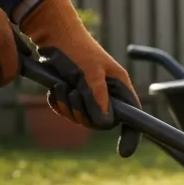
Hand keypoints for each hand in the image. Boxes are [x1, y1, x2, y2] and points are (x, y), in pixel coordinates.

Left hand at [19, 0, 141, 156]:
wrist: (51, 32)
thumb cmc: (75, 48)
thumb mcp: (89, 72)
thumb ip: (99, 98)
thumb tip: (106, 123)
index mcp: (119, 87)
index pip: (133, 118)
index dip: (130, 135)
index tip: (124, 152)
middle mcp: (107, 93)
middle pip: (101, 122)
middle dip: (83, 113)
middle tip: (72, 94)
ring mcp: (89, 94)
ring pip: (81, 118)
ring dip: (68, 106)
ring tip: (61, 87)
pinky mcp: (72, 93)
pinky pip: (67, 111)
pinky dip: (59, 104)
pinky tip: (55, 89)